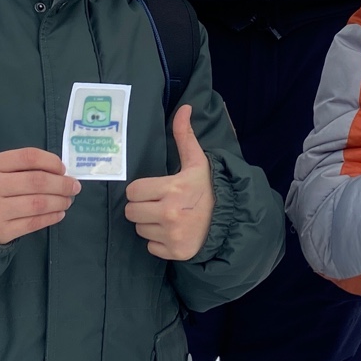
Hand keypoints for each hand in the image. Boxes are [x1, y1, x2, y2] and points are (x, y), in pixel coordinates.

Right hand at [0, 148, 79, 244]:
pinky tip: (59, 213)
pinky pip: (34, 223)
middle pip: (36, 181)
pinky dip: (51, 217)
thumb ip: (22, 166)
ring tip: (67, 200)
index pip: (28, 157)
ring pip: (38, 204)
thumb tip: (60, 172)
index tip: (63, 169)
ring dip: (60, 201)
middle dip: (62, 184)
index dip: (51, 161)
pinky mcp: (0, 231)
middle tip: (74, 186)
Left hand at [124, 105, 215, 261]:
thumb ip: (184, 136)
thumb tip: (184, 108)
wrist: (230, 220)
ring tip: (169, 217)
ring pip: (139, 229)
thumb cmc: (208, 189)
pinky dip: (159, 241)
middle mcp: (170, 214)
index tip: (155, 190)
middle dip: (142, 207)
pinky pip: (150, 247)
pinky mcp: (175, 252)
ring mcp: (172, 236)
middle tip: (159, 203)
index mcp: (173, 189)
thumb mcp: (197, 162)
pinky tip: (173, 232)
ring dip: (150, 224)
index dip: (141, 190)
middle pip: (131, 212)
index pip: (132, 191)